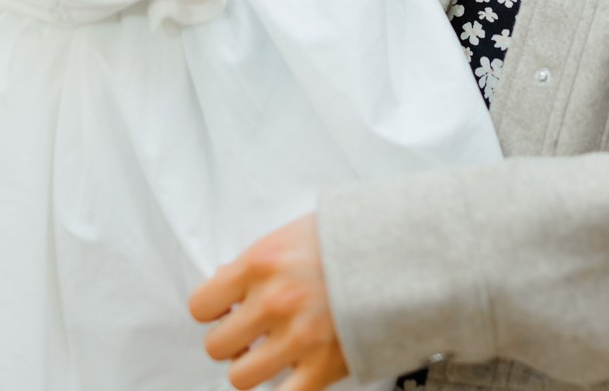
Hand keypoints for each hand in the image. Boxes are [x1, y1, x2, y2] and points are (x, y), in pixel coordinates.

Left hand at [191, 214, 349, 390]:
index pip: (201, 305)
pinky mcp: (325, 365)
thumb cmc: (356, 237)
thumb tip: (227, 282)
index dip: (214, 312)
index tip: (228, 312)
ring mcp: (298, 337)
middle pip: (217, 346)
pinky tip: (293, 378)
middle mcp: (273, 301)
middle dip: (234, 342)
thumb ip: (260, 261)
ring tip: (274, 356)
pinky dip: (285, 390)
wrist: (407, 250)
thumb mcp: (298, 232)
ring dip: (254, 369)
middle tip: (254, 335)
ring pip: (241, 377)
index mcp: (261, 263)